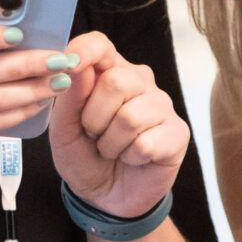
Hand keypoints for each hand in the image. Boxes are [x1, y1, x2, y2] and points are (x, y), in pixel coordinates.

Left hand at [49, 31, 188, 218]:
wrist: (106, 197)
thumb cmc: (85, 157)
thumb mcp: (64, 130)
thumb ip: (68, 97)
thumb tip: (75, 66)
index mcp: (108, 72)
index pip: (100, 45)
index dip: (84, 50)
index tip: (69, 64)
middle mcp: (139, 82)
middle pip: (116, 81)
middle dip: (94, 118)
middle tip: (93, 134)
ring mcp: (162, 106)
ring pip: (131, 116)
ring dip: (111, 143)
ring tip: (112, 149)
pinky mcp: (177, 133)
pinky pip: (146, 143)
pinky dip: (131, 158)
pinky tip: (133, 159)